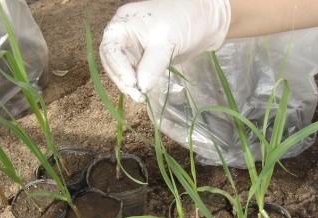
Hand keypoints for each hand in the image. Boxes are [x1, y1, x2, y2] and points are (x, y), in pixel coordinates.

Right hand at [100, 0, 230, 102]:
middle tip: (137, 96)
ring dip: (130, 85)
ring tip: (142, 97)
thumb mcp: (168, 40)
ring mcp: (134, 48)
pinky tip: (145, 92)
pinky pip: (136, 74)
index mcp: (123, 23)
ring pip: (123, 71)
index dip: (118, 67)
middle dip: (123, 79)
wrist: (207, 20)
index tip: (132, 83)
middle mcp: (124, 36)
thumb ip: (152, 65)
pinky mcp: (144, 60)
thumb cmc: (186, 20)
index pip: (111, 48)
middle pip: (113, 62)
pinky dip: (139, 84)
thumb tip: (141, 87)